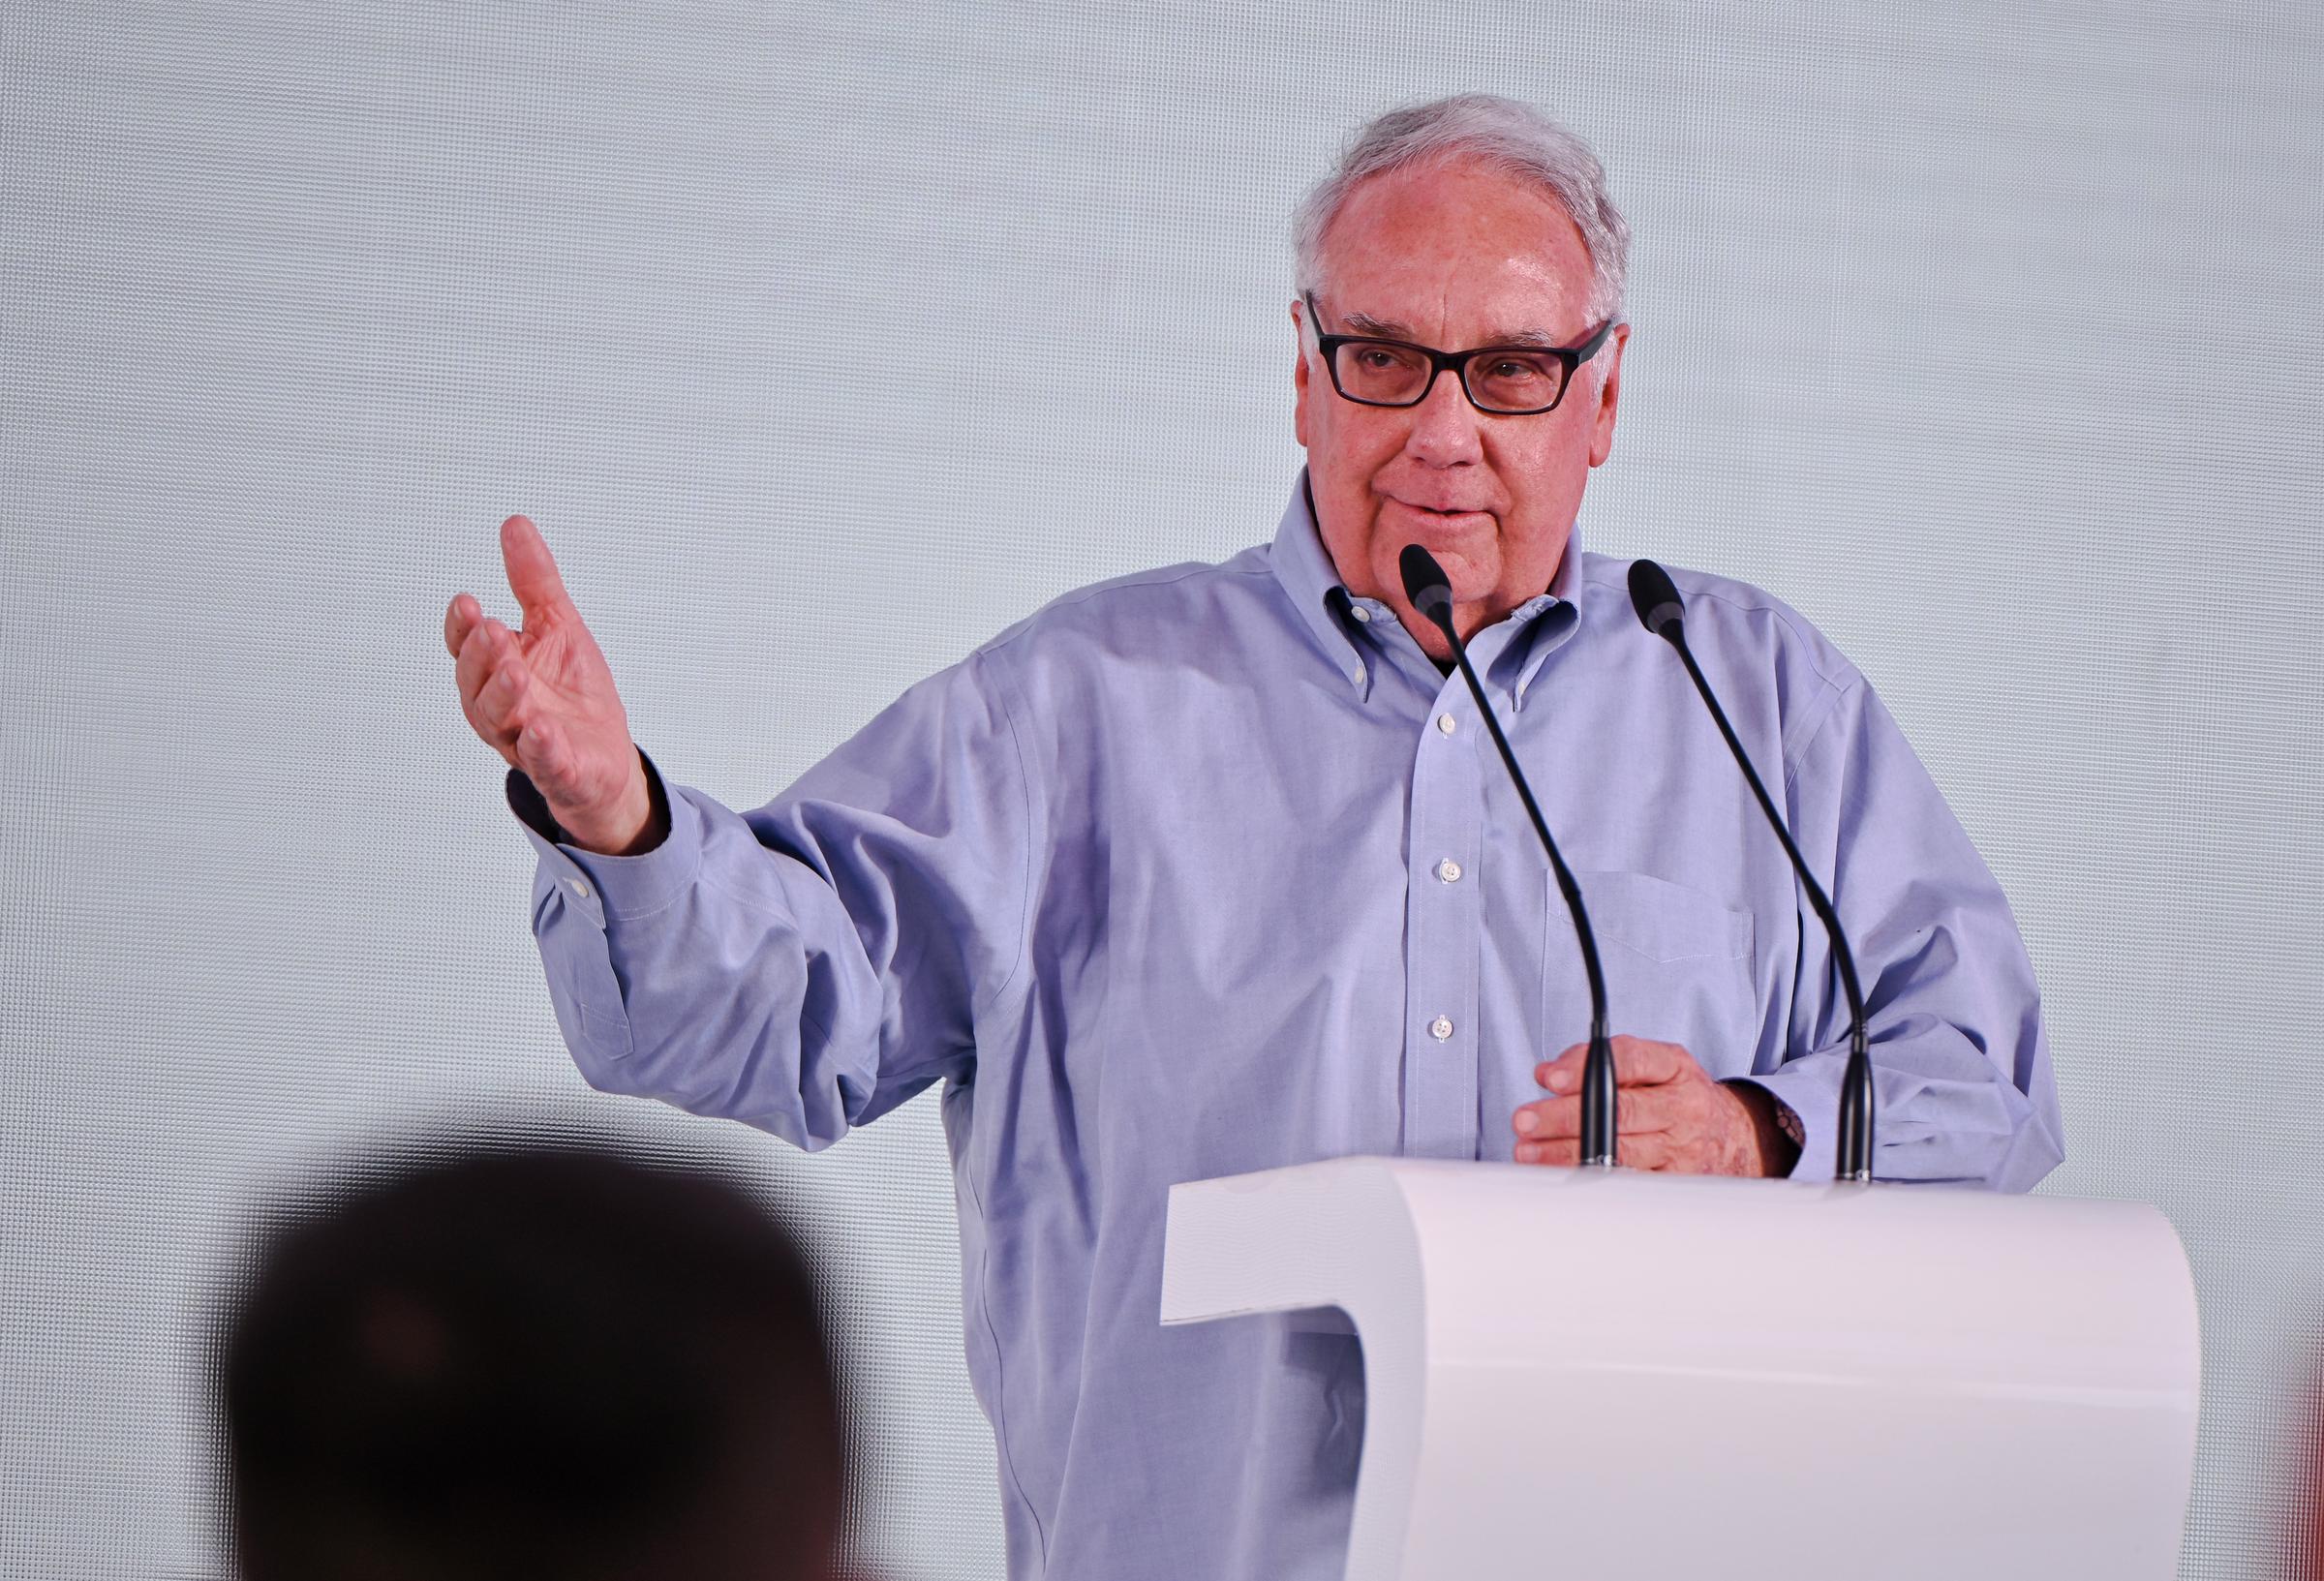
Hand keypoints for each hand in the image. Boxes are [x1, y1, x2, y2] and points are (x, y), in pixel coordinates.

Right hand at [445, 516, 660, 854]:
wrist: (607, 758)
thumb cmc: (574, 693)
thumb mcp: (559, 626)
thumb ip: (535, 581)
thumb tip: (515, 525)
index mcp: (496, 671)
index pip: (467, 647)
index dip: (462, 628)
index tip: (468, 602)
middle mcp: (501, 707)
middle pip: (476, 683)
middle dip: (481, 657)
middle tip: (492, 631)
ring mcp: (525, 742)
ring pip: (500, 722)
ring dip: (504, 696)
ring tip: (515, 672)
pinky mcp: (557, 771)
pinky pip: (543, 762)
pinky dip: (540, 748)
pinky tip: (543, 731)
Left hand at [1510, 1036, 1793, 1175]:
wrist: (1732, 1136)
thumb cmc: (1676, 1095)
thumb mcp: (1652, 1064)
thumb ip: (1599, 1060)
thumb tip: (1548, 1074)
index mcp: (1676, 1068)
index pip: (1631, 1060)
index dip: (1586, 1068)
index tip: (1549, 1077)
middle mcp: (1682, 1108)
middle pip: (1619, 1112)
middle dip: (1565, 1117)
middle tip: (1525, 1121)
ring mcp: (1681, 1150)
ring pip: (1619, 1153)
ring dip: (1566, 1153)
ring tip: (1528, 1152)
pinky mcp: (1674, 1183)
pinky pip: (1627, 1183)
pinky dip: (1589, 1180)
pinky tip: (1558, 1176)